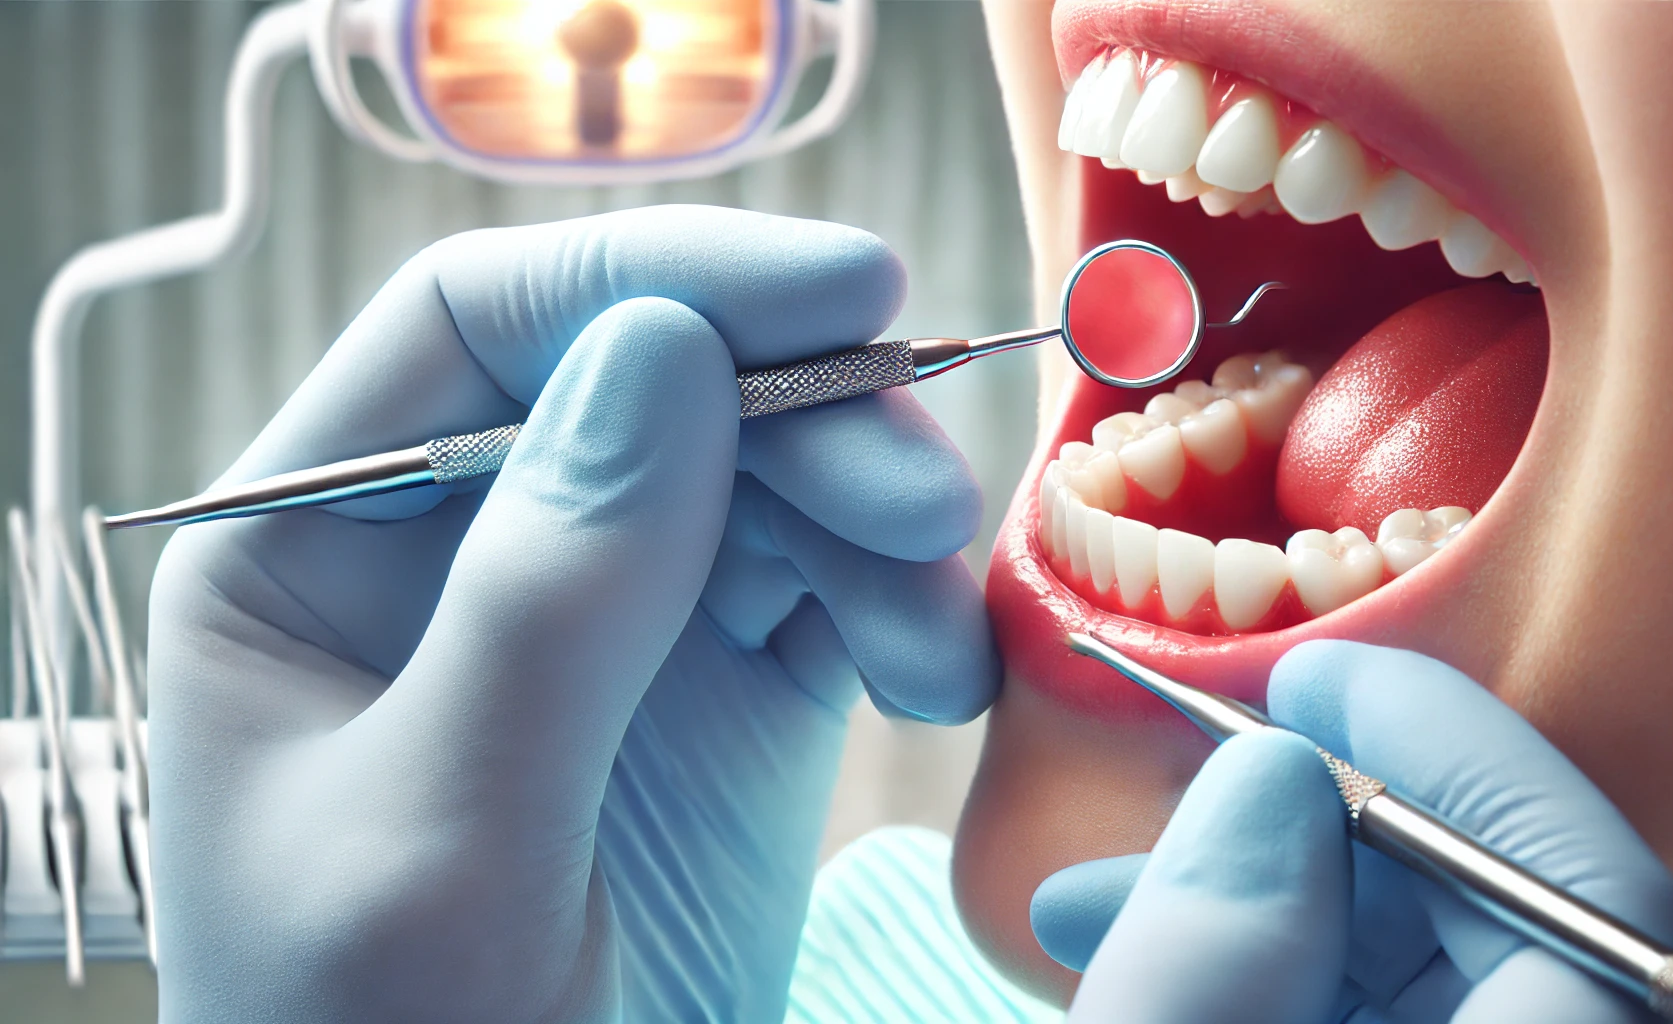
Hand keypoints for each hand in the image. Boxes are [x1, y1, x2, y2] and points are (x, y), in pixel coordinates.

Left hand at [148, 206, 1000, 1022]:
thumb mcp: (441, 850)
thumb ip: (543, 602)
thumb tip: (656, 355)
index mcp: (314, 554)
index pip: (480, 327)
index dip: (662, 280)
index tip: (843, 288)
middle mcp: (461, 556)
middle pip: (653, 388)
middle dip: (803, 420)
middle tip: (924, 504)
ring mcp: (604, 620)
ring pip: (763, 479)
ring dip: (873, 530)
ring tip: (940, 646)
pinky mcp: (721, 696)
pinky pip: (828, 589)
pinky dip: (900, 611)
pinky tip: (940, 679)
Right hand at [1029, 641, 1672, 1022]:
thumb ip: (1207, 959)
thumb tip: (1270, 777)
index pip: (1581, 886)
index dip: (1453, 749)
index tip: (1319, 677)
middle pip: (1503, 912)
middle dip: (1325, 823)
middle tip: (1198, 773)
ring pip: (1434, 965)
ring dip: (1269, 900)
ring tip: (1102, 897)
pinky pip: (1387, 1012)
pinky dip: (1272, 970)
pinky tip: (1153, 949)